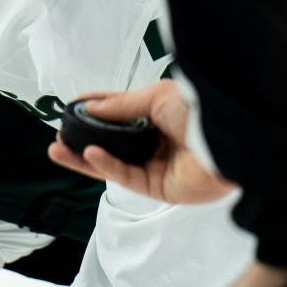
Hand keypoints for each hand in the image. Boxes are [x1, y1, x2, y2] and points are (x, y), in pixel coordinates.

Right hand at [47, 79, 235, 204]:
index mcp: (161, 117)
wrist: (229, 137)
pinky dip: (106, 165)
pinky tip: (88, 154)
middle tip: (57, 136)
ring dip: (84, 157)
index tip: (72, 106)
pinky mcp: (161, 189)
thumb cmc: (199, 110)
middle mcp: (159, 143)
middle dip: (83, 140)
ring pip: (114, 164)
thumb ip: (121, 105)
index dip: (96, 111)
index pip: (121, 115)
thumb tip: (90, 108)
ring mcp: (159, 167)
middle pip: (113, 145)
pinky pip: (127, 177)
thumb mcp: (155, 96)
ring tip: (57, 149)